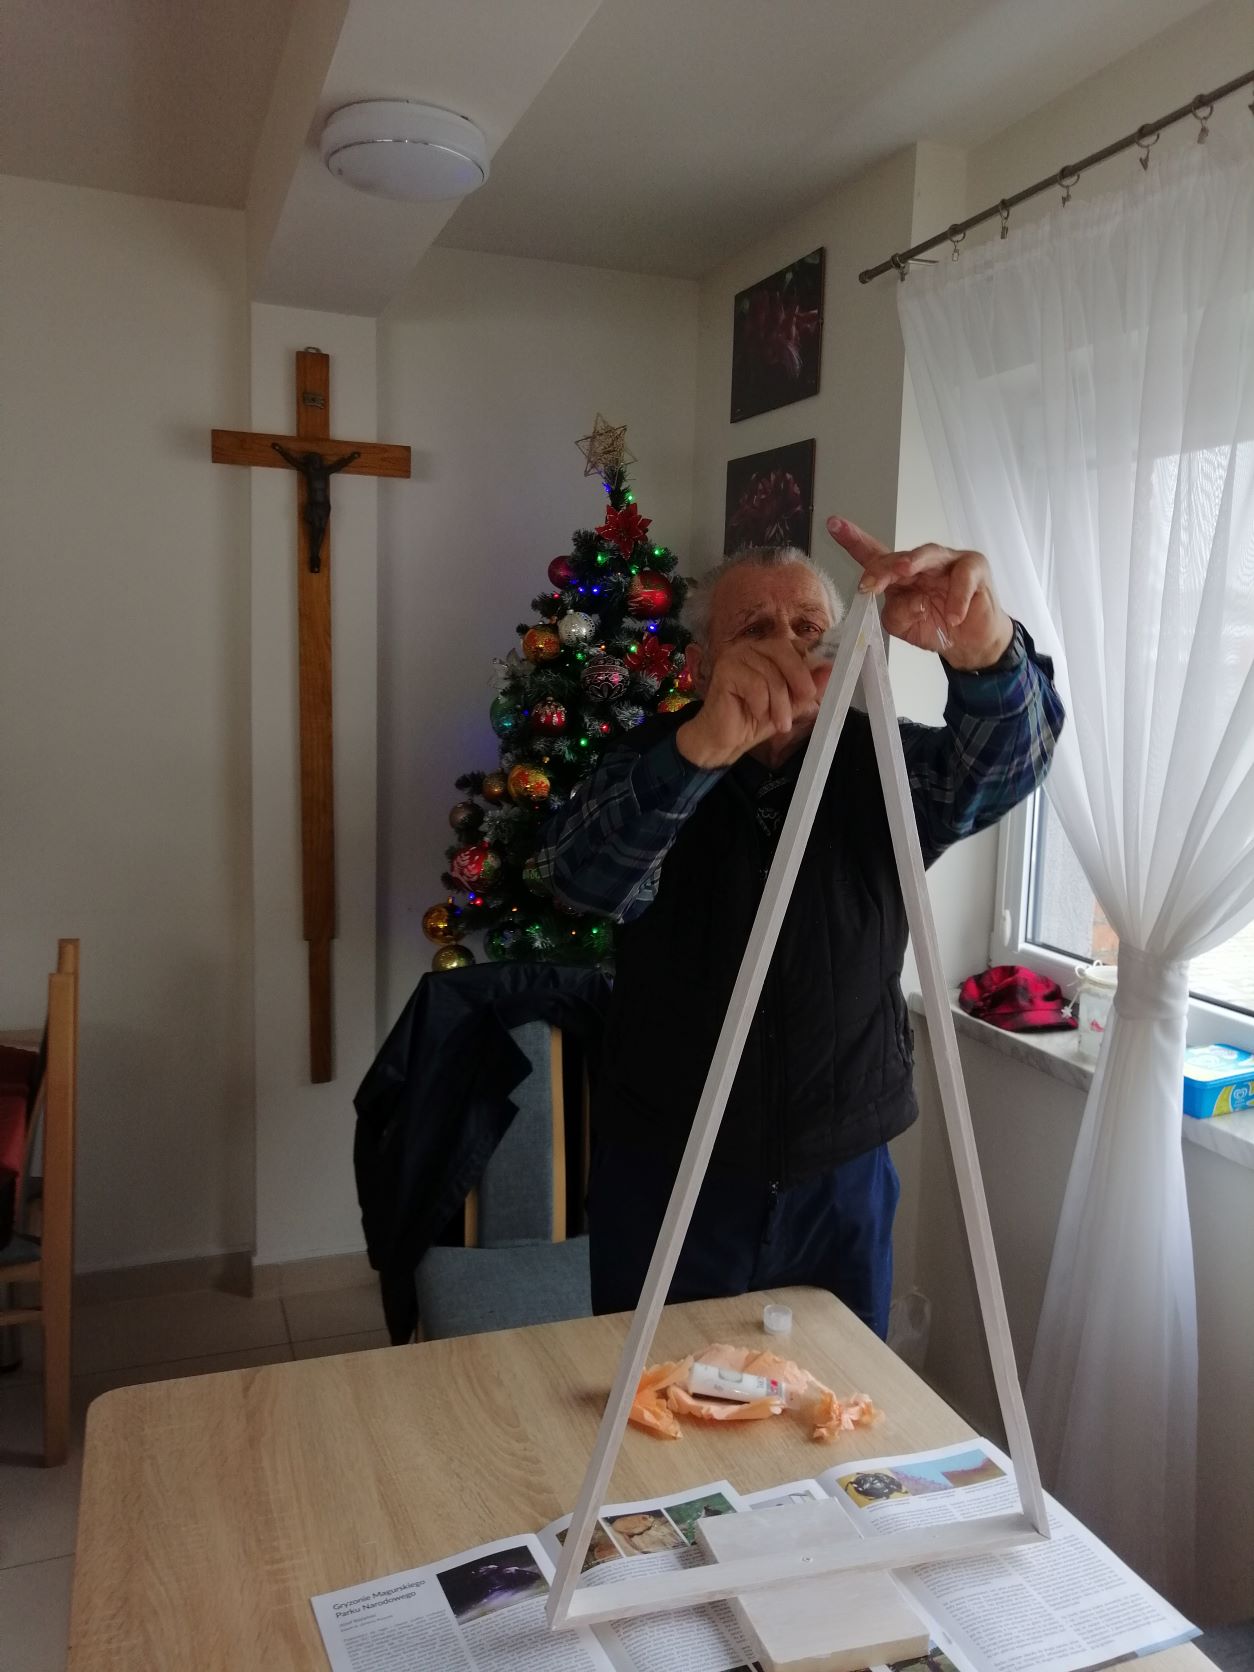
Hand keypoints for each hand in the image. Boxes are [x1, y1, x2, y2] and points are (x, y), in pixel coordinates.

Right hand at [676, 640, 819, 768]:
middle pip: (784, 650)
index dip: (808, 667)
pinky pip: (755, 685)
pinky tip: (756, 715)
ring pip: (771, 673)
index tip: (813, 692)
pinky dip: (761, 705)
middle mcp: (752, 647)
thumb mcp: (790, 704)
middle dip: (798, 679)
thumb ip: (808, 687)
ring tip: (779, 723)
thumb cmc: (755, 720)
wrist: (725, 740)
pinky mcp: (725, 670)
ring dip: (779, 703)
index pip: (795, 645)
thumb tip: (831, 670)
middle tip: (805, 702)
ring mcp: (736, 655)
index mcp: (768, 650)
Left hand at [827, 517, 1013, 669]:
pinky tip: (953, 617)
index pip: (875, 554)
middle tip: (868, 583)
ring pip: (929, 554)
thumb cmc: (934, 627)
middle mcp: (922, 562)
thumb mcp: (904, 625)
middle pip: (898, 557)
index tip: (833, 524)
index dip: (854, 540)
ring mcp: (948, 561)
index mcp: (900, 574)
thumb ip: (894, 613)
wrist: (969, 643)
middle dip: (881, 568)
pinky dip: (957, 599)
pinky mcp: (975, 568)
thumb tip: (907, 601)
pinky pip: (963, 578)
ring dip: (914, 561)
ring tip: (903, 571)